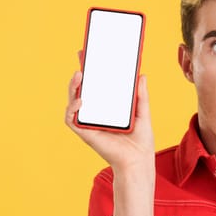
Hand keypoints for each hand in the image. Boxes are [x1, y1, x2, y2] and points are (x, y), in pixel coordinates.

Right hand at [65, 52, 155, 215]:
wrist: (139, 161)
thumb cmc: (141, 141)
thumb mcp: (143, 113)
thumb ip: (141, 95)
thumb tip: (142, 75)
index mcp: (109, 108)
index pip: (98, 87)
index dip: (93, 71)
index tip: (91, 54)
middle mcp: (97, 114)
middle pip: (84, 91)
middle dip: (81, 73)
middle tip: (83, 57)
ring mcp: (89, 123)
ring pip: (73, 102)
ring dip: (73, 87)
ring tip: (80, 75)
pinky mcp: (86, 133)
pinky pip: (72, 119)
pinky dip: (73, 108)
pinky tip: (81, 99)